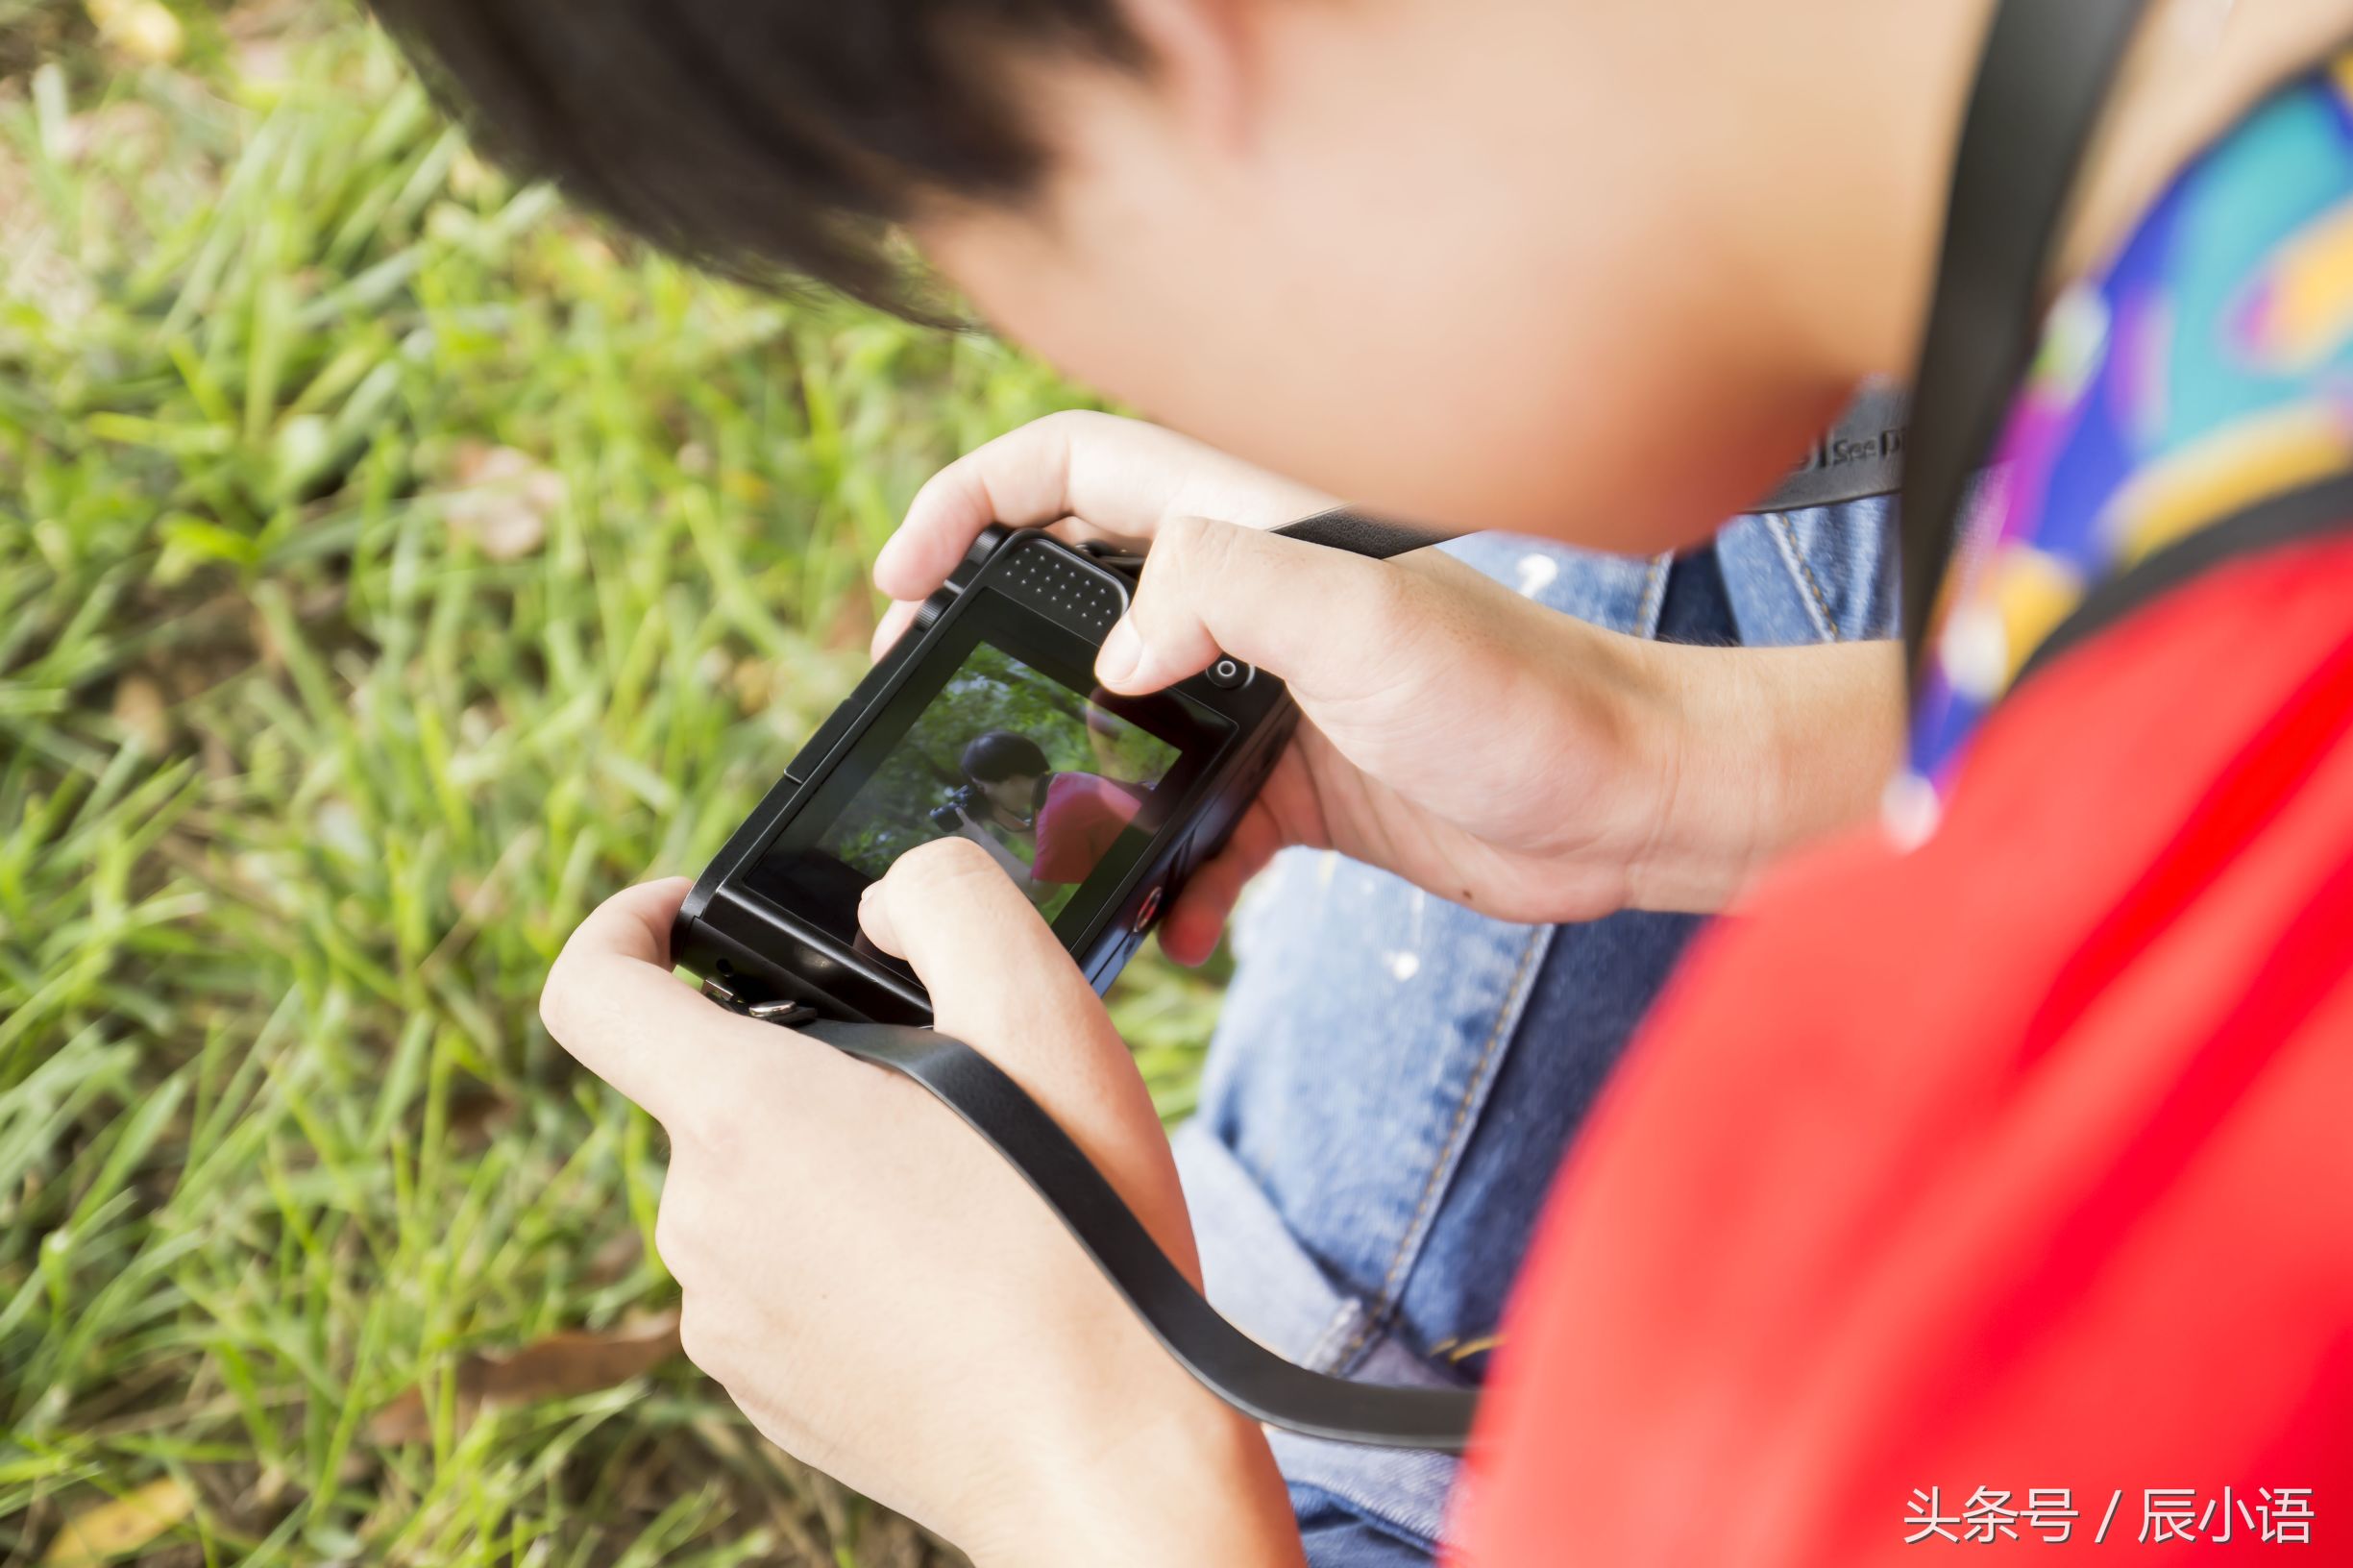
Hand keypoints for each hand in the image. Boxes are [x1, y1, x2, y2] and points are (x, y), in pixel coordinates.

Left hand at [539, 843, 1303, 1566]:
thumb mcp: (1044, 1014)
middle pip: (713, 1092)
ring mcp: (724, 1322)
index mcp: (745, 1116)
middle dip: (812, 1064)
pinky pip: (779, 1282)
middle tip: (947, 1088)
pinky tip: (952, 1279)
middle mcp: (702, 1221)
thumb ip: (947, 899)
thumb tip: (882, 905)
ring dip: (836, 1164)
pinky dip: (846, 1257)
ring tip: (969, 1197)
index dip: (627, 924)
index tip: (687, 915)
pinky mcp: (763, 1395)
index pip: (591, 989)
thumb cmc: (1080, 1239)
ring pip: (756, 1189)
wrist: (1103, 1461)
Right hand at [877, 414, 1903, 958]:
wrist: (1632, 805)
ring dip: (1074, 780)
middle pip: (1076, 591)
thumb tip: (1110, 653)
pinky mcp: (1302, 784)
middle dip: (990, 645)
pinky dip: (1170, 873)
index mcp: (1256, 526)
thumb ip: (1217, 591)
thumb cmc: (1525, 699)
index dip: (971, 499)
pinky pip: (1197, 823)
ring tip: (1034, 837)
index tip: (903, 575)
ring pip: (1125, 721)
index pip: (1075, 467)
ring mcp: (1273, 694)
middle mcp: (1255, 598)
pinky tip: (1171, 924)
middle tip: (928, 703)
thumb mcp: (1363, 621)